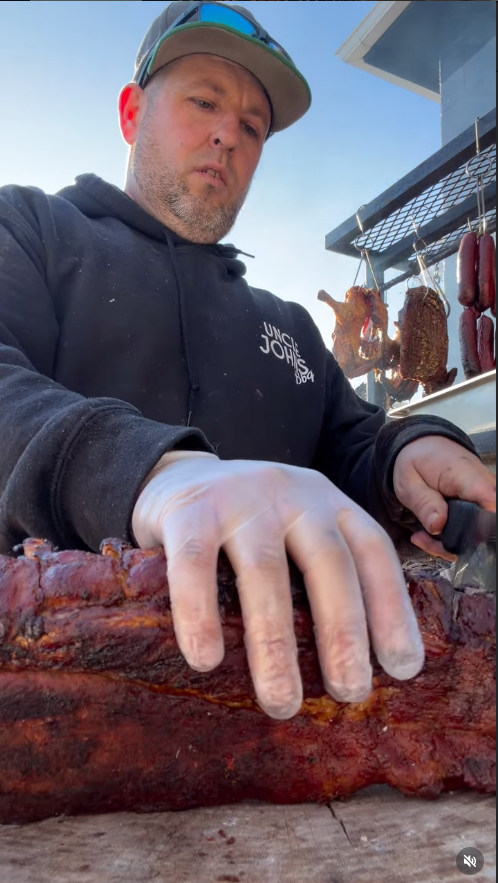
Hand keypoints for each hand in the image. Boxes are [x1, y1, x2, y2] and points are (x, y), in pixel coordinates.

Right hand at [132, 451, 423, 719]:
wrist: (175, 476)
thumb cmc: (246, 525)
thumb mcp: (295, 533)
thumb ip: (319, 577)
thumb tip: (352, 667)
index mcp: (329, 504)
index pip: (372, 551)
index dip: (391, 608)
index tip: (403, 667)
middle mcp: (293, 496)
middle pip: (329, 562)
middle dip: (344, 631)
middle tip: (350, 691)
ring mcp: (241, 498)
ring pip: (265, 570)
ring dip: (276, 642)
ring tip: (281, 700)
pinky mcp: (189, 509)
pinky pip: (194, 564)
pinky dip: (200, 613)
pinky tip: (205, 659)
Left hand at [393, 437, 495, 559]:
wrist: (422, 446)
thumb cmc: (416, 460)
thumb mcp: (409, 481)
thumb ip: (424, 503)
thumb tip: (438, 526)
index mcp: (466, 476)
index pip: (489, 502)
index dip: (477, 526)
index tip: (452, 539)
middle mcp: (483, 487)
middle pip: (483, 526)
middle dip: (454, 542)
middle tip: (424, 539)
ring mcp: (484, 498)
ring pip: (477, 532)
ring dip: (448, 543)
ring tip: (421, 537)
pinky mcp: (479, 506)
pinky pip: (470, 529)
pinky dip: (449, 538)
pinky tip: (428, 535)